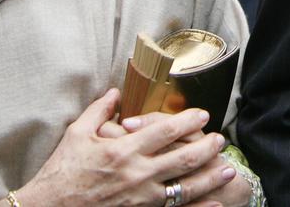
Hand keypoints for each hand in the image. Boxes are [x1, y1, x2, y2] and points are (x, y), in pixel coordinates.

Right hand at [14, 89, 236, 206]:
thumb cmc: (61, 171)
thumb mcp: (77, 134)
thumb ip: (100, 111)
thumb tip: (116, 93)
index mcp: (123, 149)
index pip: (164, 131)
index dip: (188, 121)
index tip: (203, 115)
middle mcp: (137, 173)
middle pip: (182, 158)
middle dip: (206, 148)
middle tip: (221, 139)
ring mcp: (140, 198)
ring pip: (184, 187)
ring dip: (209, 177)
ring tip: (228, 168)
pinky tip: (213, 203)